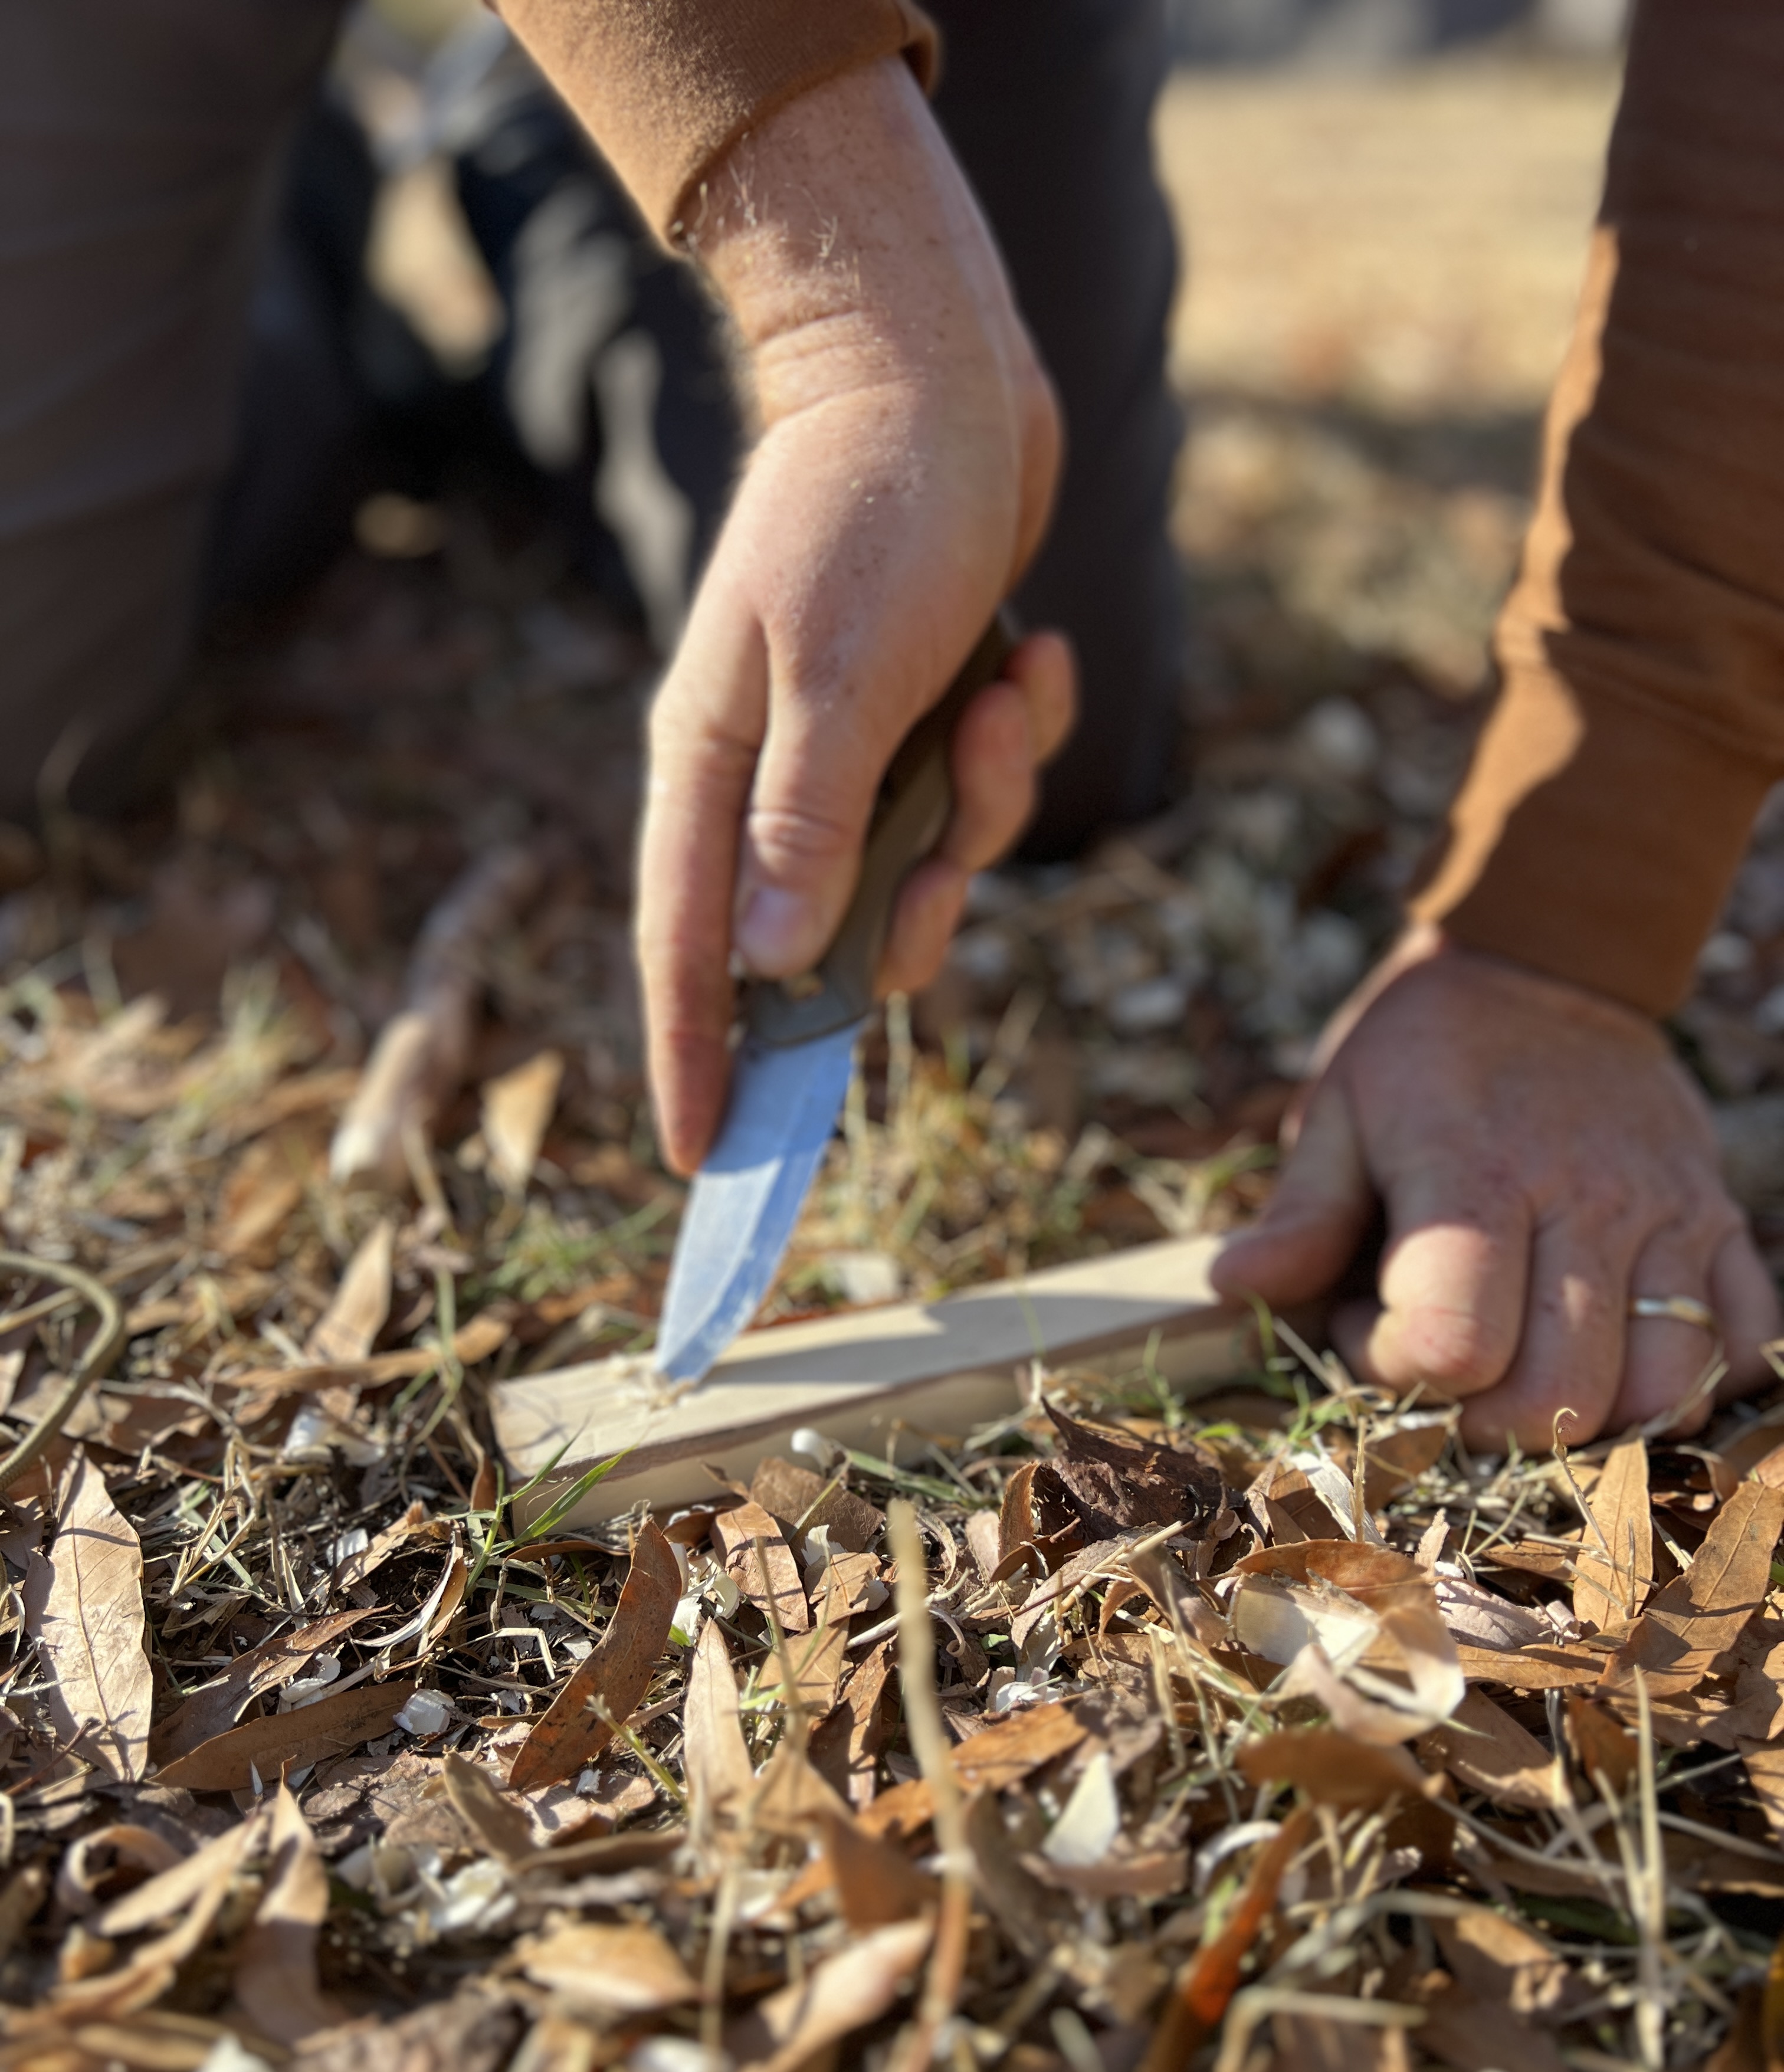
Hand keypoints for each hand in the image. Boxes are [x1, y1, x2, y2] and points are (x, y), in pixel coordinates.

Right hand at [634, 58, 1073, 1175]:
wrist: (936, 370)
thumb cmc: (870, 509)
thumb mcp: (833, 679)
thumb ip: (802, 828)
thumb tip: (764, 968)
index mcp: (710, 769)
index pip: (686, 951)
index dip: (694, 1060)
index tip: (705, 1162)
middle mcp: (770, 776)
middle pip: (821, 930)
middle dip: (908, 918)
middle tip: (946, 881)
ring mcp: (852, 750)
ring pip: (927, 865)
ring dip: (985, 805)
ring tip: (996, 692)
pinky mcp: (927, 718)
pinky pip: (982, 791)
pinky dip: (1019, 738)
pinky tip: (1029, 657)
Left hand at [1212, 927, 1780, 1448]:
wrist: (1548, 964)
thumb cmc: (1425, 1050)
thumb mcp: (1338, 1109)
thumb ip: (1299, 1214)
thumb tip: (1233, 1288)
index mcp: (1476, 1173)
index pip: (1456, 1345)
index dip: (1396, 1369)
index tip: (1367, 1322)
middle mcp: (1587, 1202)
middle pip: (1556, 1396)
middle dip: (1480, 1420)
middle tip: (1440, 1361)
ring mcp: (1668, 1217)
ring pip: (1662, 1389)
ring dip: (1586, 1419)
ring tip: (1525, 1364)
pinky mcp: (1720, 1224)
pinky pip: (1745, 1346)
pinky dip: (1690, 1385)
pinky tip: (1617, 1359)